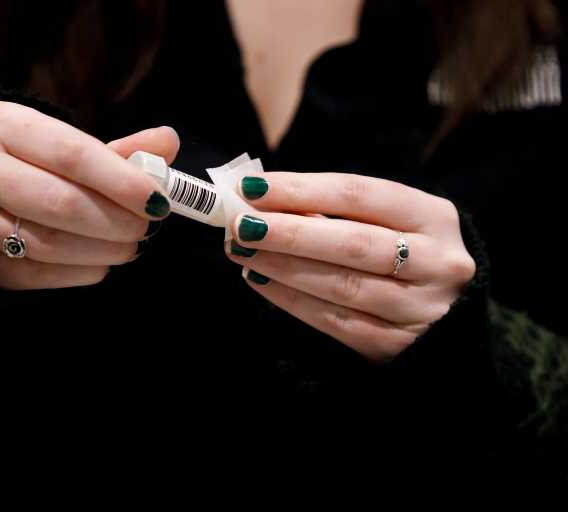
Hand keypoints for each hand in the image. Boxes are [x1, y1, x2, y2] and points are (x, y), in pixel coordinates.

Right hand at [0, 101, 177, 288]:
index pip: (72, 155)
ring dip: (103, 250)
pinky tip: (100, 264)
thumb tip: (167, 143)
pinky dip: (79, 273)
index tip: (158, 200)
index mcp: (0, 125)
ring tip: (130, 246)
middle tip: (146, 226)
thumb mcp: (55, 140)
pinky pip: (35, 275)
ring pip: (49, 244)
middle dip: (117, 221)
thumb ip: (113, 149)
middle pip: (61, 203)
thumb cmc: (17, 159)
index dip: (122, 181)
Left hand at [226, 173, 475, 362]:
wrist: (453, 321)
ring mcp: (421, 308)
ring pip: (340, 284)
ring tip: (242, 249)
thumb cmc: (407, 258)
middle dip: (288, 230)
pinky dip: (291, 299)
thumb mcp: (391, 225)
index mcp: (434, 218)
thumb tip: (264, 203)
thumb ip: (337, 214)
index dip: (301, 189)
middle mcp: (437, 262)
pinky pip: (335, 320)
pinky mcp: (398, 347)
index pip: (359, 195)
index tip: (252, 186)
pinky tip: (260, 280)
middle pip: (350, 242)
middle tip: (240, 222)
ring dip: (282, 265)